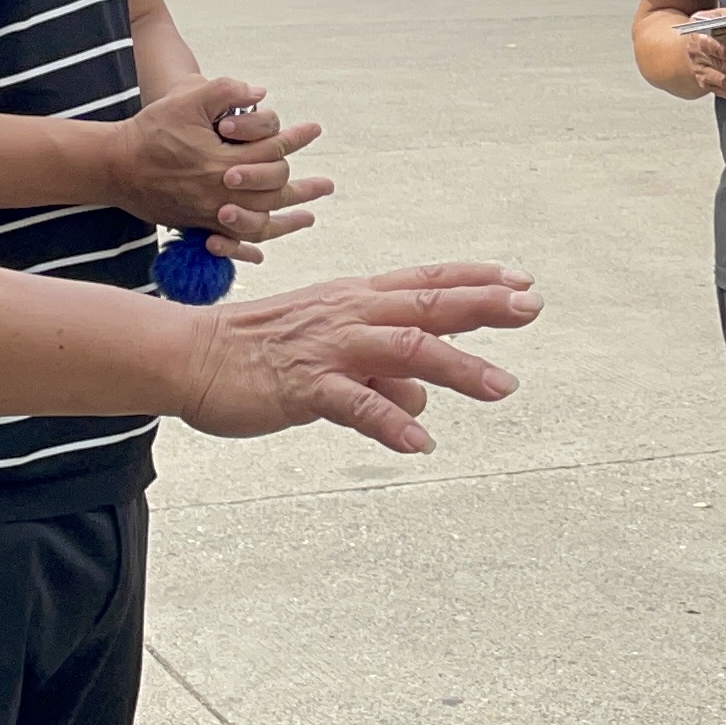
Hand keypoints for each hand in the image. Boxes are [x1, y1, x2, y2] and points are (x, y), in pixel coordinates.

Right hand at [113, 77, 332, 258]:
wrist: (114, 166)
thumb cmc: (151, 130)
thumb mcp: (188, 99)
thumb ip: (226, 91)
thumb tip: (263, 95)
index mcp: (224, 163)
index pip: (273, 152)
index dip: (296, 138)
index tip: (315, 129)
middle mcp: (221, 194)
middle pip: (274, 193)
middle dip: (303, 186)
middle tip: (327, 185)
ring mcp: (209, 213)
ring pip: (259, 222)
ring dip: (288, 219)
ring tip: (309, 216)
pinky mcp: (196, 224)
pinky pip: (232, 241)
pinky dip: (252, 244)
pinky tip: (264, 248)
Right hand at [178, 262, 543, 452]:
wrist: (193, 356)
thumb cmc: (264, 351)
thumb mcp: (331, 351)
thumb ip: (383, 371)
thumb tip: (425, 402)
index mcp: (357, 298)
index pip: (426, 281)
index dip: (475, 279)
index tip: (521, 282)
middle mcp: (352, 313)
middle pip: (428, 304)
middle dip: (484, 306)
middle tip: (531, 309)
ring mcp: (331, 347)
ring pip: (407, 350)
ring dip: (459, 368)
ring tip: (503, 387)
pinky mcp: (305, 384)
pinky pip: (357, 404)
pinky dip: (391, 423)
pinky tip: (420, 444)